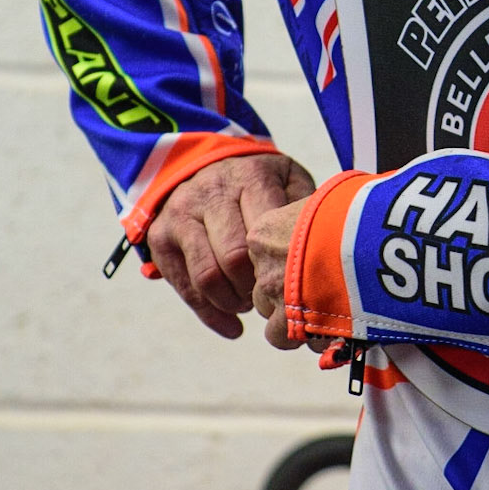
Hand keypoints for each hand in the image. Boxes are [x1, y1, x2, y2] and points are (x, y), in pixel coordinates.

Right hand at [147, 152, 314, 338]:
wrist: (202, 162)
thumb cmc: (261, 181)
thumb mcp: (289, 178)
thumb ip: (306, 207)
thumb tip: (328, 247)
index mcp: (249, 178)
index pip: (263, 234)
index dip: (278, 267)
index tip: (293, 282)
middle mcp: (210, 194)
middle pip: (234, 259)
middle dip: (256, 289)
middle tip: (272, 298)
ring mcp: (181, 215)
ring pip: (206, 277)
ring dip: (233, 303)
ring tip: (251, 305)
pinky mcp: (160, 237)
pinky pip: (184, 288)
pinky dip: (210, 315)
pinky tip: (233, 327)